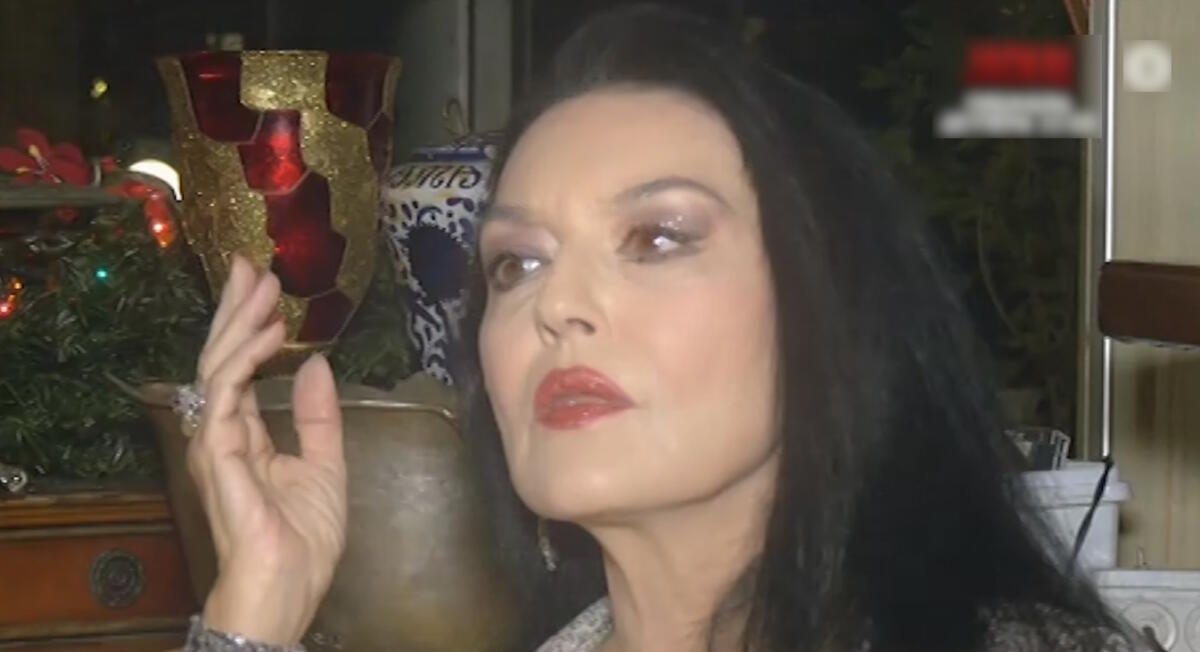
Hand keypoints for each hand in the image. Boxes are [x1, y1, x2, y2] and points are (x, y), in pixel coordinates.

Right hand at [187, 255, 347, 644]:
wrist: (288, 586)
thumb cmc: (301, 540)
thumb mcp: (325, 465)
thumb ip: (318, 417)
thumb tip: (316, 364)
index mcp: (244, 435)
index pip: (240, 368)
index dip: (249, 326)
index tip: (265, 286)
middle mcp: (221, 432)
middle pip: (222, 357)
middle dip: (236, 308)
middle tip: (249, 263)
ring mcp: (213, 441)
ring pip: (218, 364)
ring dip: (240, 321)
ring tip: (261, 283)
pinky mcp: (216, 451)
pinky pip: (226, 392)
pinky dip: (246, 358)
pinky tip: (267, 333)